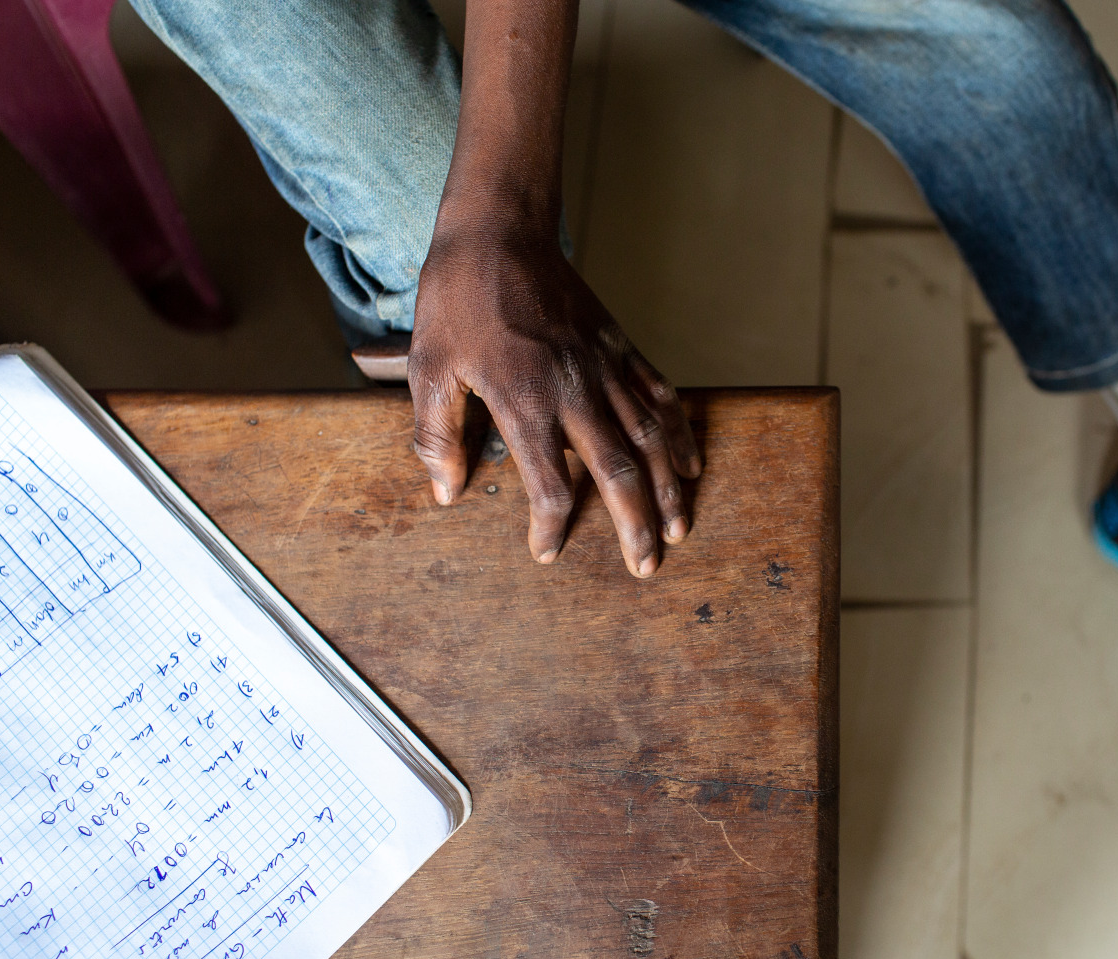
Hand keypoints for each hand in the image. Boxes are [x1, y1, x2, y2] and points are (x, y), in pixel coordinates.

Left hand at [408, 233, 701, 576]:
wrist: (497, 233)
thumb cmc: (456, 302)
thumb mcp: (428, 370)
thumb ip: (437, 436)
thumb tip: (446, 493)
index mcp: (524, 401)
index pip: (550, 484)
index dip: (552, 527)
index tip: (546, 551)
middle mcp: (573, 389)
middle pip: (619, 472)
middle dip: (635, 525)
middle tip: (645, 565)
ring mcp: (603, 366)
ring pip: (650, 438)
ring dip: (669, 488)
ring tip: (679, 528)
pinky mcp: (618, 345)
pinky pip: (659, 394)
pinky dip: (679, 432)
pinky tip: (689, 463)